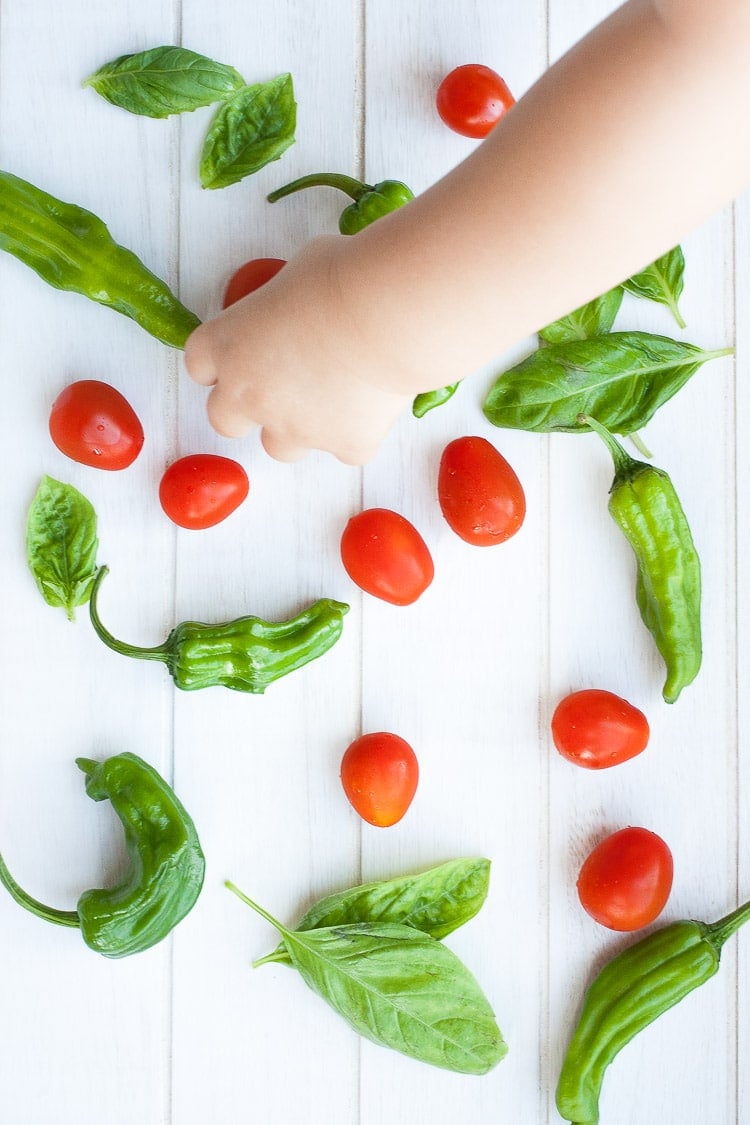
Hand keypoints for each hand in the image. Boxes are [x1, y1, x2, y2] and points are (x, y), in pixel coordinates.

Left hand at [184, 236, 412, 464]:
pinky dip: (357, 431)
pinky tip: (376, 402)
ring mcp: (294, 427)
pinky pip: (345, 448)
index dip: (221, 363)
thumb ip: (283, 302)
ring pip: (281, 447)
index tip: (242, 355)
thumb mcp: (298, 271)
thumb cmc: (342, 277)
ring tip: (332, 396)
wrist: (389, 315)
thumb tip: (300, 305)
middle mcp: (250, 394)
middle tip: (280, 387)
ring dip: (298, 428)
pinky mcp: (342, 444)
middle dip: (246, 409)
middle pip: (225, 420)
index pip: (200, 365)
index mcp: (229, 344)